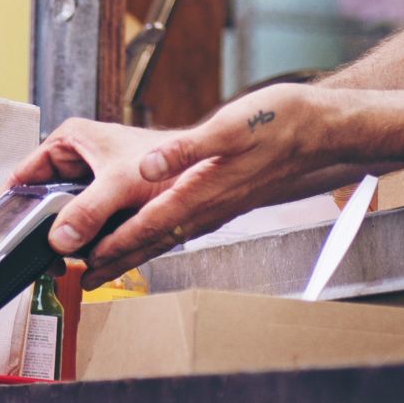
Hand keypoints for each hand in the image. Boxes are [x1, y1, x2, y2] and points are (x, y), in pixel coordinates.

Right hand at [6, 118, 174, 263]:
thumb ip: (89, 210)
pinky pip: (82, 226)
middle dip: (41, 229)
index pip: (23, 174)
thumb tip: (59, 238)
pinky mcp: (102, 202)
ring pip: (62, 216)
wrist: (198, 170)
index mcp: (69, 140)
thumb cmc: (165, 161)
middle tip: (37, 257)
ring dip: (63, 240)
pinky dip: (81, 244)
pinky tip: (81, 265)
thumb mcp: (119, 182)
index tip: (1, 234)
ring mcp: (88, 182)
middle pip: (42, 199)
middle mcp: (76, 158)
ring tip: (58, 264)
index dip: (11, 204)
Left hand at [79, 83, 335, 287]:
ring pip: (170, 236)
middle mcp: (210, 206)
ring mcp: (221, 205)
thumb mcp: (232, 125)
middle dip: (119, 261)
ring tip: (112, 264)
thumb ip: (187, 148)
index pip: (148, 225)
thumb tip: (147, 165)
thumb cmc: (280, 122)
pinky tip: (160, 231)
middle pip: (155, 240)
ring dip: (139, 251)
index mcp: (203, 189)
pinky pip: (188, 225)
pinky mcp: (230, 197)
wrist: (321, 130)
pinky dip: (163, 234)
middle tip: (85, 280)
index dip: (114, 245)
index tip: (83, 262)